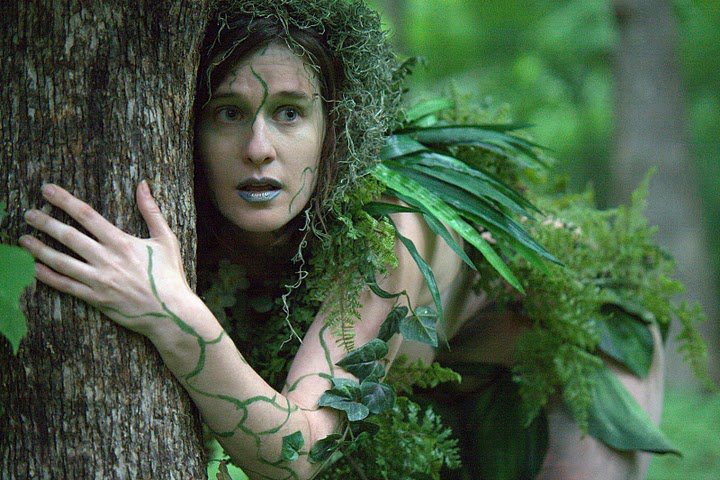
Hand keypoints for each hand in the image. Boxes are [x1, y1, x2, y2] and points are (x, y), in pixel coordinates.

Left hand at [19, 182, 193, 336]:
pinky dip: (47, 277)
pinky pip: (66, 286)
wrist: (171, 312)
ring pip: (61, 262)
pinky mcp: (96, 299)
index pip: (86, 215)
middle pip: (68, 236)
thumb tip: (143, 185)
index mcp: (121, 242)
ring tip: (23, 239)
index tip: (47, 190)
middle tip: (28, 213)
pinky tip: (34, 268)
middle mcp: (106, 259)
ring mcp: (99, 280)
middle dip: (45, 222)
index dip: (64, 200)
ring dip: (39, 249)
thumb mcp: (166, 239)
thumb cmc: (170, 275)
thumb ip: (151, 211)